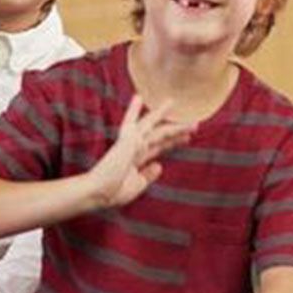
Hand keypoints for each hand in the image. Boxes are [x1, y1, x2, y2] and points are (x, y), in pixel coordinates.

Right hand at [86, 96, 191, 210]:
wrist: (98, 194)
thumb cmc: (112, 193)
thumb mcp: (137, 185)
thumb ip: (148, 175)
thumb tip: (159, 165)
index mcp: (137, 159)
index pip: (159, 147)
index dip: (173, 142)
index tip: (187, 137)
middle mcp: (135, 148)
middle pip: (160, 135)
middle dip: (177, 130)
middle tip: (195, 124)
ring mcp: (130, 143)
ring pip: (153, 127)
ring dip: (167, 119)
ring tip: (175, 104)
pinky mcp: (126, 141)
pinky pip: (132, 122)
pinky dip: (133, 110)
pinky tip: (138, 97)